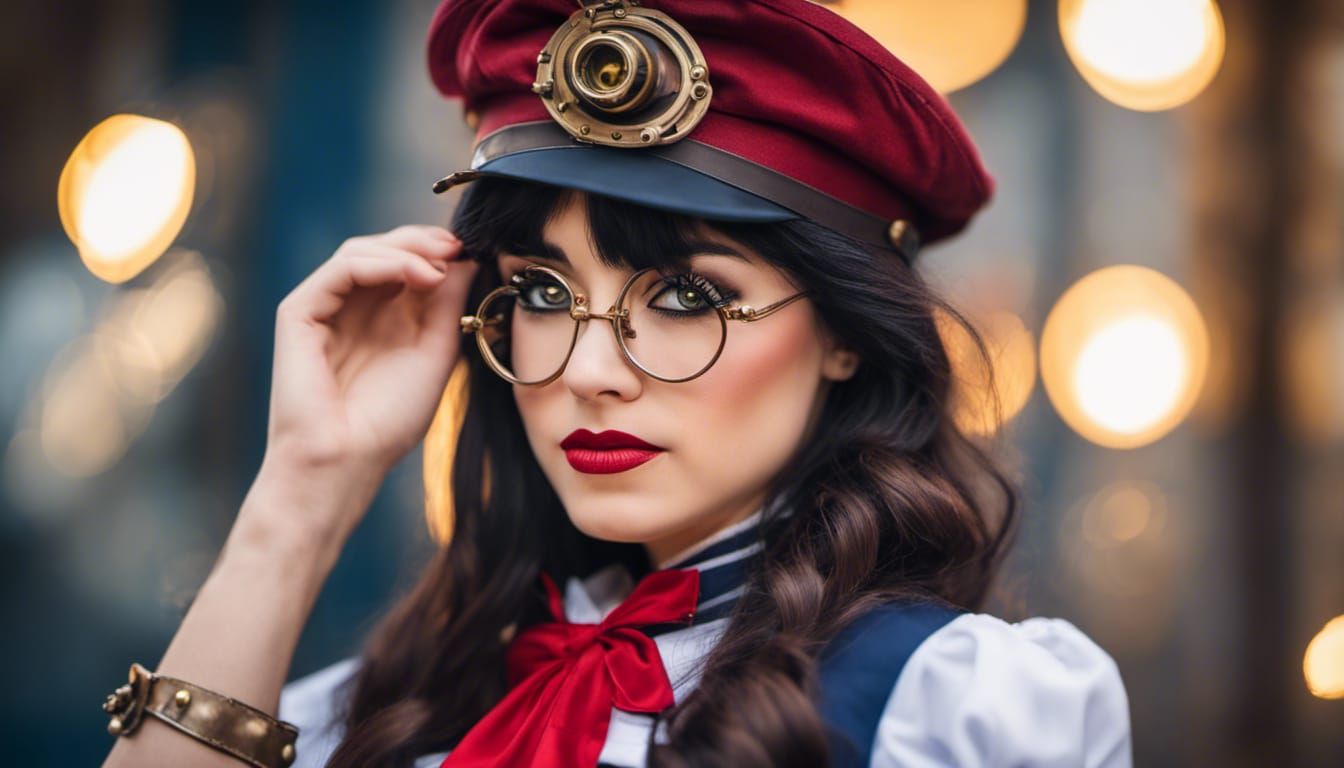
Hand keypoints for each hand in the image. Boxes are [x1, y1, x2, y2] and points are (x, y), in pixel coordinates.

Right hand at [265, 225, 477, 488]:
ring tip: (438, 268)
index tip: (472, 252)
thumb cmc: (387, 423)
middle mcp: (351, 309)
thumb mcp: (435, 355)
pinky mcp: (299, 313)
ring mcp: (324, 309)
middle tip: (458, 246)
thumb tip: (466, 259)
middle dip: (422, 242)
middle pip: (383, 250)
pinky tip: (415, 274)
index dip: (437, 251)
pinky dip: (380, 263)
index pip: (406, 264)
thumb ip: (447, 306)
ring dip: (406, 250)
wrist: (345, 462)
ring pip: (361, 252)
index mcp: (382, 319)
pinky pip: (340, 270)